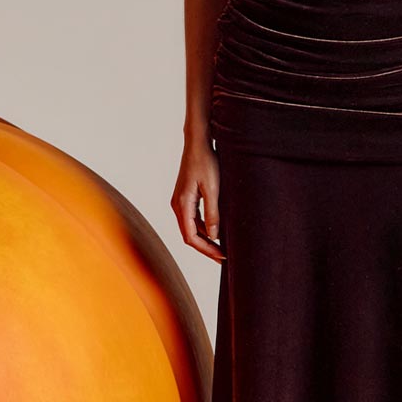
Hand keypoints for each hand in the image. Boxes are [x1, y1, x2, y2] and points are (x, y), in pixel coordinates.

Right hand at [174, 136, 224, 262]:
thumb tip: (214, 236)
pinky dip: (204, 229)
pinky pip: (193, 220)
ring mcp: (180, 202)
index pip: (190, 237)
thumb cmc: (206, 162)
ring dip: (205, 240)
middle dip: (206, 249)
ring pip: (191, 229)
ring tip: (222, 248)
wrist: (198, 144)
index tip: (222, 256)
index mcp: (182, 205)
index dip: (206, 250)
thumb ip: (213, 213)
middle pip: (189, 236)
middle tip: (224, 258)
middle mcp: (177, 206)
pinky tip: (217, 232)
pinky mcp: (186, 198)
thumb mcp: (213, 189)